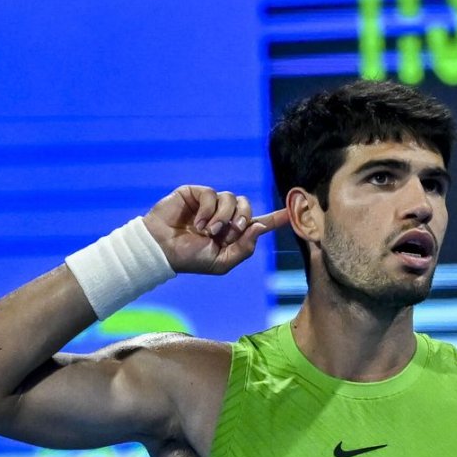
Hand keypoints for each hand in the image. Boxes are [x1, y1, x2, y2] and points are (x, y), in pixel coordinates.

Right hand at [141, 185, 289, 274]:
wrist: (162, 250)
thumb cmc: (190, 259)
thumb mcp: (221, 262)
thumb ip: (244, 249)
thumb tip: (259, 227)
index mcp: (233, 233)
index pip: (260, 223)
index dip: (277, 217)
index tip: (293, 211)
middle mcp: (225, 216)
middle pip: (248, 207)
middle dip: (242, 220)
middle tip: (228, 232)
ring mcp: (210, 203)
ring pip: (231, 199)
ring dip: (222, 218)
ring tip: (206, 232)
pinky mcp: (196, 193)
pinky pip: (211, 194)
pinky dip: (207, 211)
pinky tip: (196, 223)